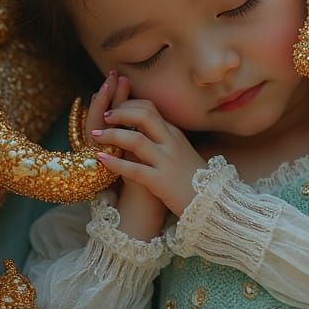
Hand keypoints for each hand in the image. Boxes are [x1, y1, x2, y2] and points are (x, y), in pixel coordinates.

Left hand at [91, 86, 206, 216]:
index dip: (128, 104)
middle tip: (105, 117)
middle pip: (144, 115)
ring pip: (136, 139)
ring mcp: (166, 162)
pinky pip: (134, 169)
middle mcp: (171, 143)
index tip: (114, 109)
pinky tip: (101, 159)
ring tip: (95, 135)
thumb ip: (164, 139)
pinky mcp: (160, 182)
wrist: (212, 204)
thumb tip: (142, 129)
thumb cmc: (193, 180)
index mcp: (175, 134)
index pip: (150, 108)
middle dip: (120, 112)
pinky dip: (115, 162)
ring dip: (112, 135)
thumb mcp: (181, 152)